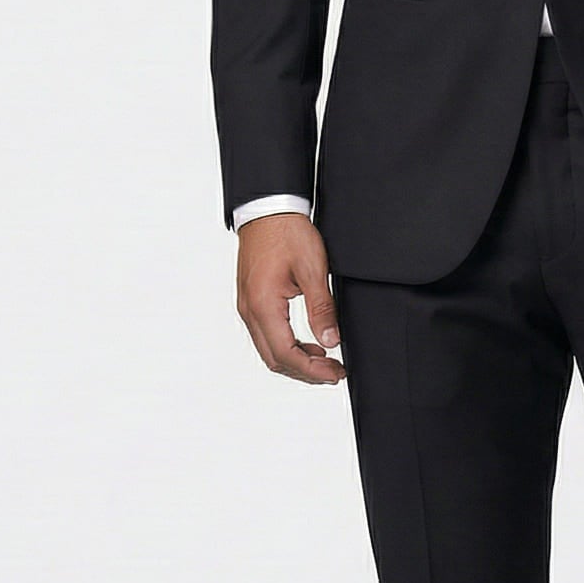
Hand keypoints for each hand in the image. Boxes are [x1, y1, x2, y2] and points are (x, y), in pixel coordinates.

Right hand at [236, 213, 345, 383]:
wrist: (267, 209)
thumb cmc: (287, 232)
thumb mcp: (313, 270)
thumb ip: (322, 309)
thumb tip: (331, 340)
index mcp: (263, 305)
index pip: (286, 354)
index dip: (313, 371)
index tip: (336, 373)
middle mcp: (249, 310)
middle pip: (274, 359)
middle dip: (306, 372)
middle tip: (335, 372)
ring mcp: (247, 306)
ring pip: (269, 350)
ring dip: (297, 361)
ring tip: (326, 360)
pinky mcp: (251, 301)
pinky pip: (266, 335)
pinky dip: (287, 346)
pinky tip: (309, 343)